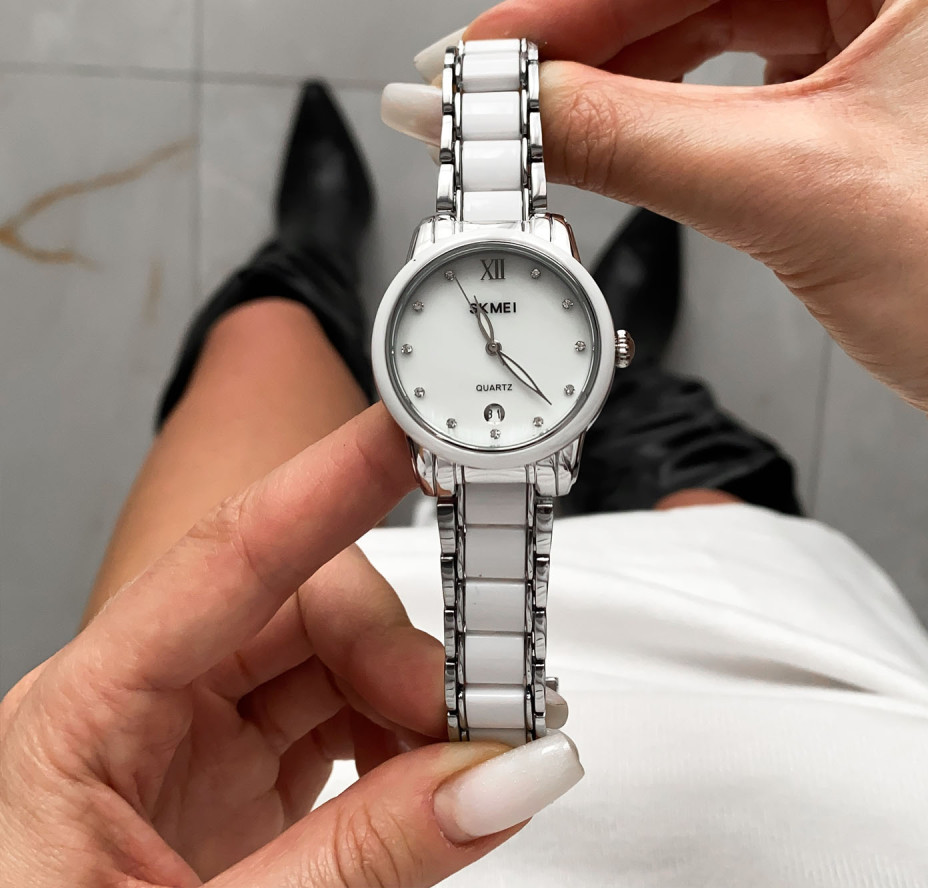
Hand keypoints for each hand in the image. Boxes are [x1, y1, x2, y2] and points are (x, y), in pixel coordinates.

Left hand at [0, 405, 580, 887]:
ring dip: (414, 701)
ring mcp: (191, 739)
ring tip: (469, 763)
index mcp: (83, 714)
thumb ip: (359, 858)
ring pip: (332, 658)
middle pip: (299, 604)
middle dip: (402, 649)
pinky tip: (429, 787)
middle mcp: (139, 703)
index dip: (330, 479)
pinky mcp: (235, 780)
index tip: (412, 427)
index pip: (227, 554)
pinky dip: (402, 746)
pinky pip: (339, 720)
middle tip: (483, 713)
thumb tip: (498, 779)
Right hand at [390, 0, 927, 514]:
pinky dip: (673, 141)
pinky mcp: (872, 148)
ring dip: (625, 96)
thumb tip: (507, 108)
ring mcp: (898, 71)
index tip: (494, 50)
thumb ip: (629, 136)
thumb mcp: (794, 187)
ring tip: (545, 131)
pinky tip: (621, 157)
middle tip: (500, 97)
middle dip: (592, 47)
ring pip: (722, 55)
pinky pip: (745, 118)